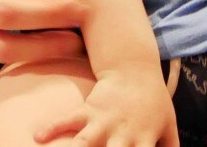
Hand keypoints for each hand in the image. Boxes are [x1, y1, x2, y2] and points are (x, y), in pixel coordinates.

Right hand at [35, 69, 178, 146]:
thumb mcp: (168, 126)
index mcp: (144, 141)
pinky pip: (68, 118)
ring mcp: (103, 121)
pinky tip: (38, 136)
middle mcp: (123, 135)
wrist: (135, 68)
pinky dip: (52, 126)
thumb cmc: (153, 102)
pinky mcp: (88, 109)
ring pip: (86, 142)